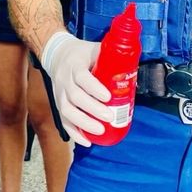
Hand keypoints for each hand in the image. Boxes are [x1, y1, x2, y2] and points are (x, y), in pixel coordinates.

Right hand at [41, 31, 112, 146]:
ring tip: (100, 131)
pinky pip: (63, 121)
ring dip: (83, 123)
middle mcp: (64, 80)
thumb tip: (134, 75)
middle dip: (92, 109)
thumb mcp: (95, 50)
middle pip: (75, 97)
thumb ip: (112, 60)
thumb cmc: (83, 54)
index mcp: (74, 65)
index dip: (94, 88)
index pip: (82, 77)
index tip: (108, 97)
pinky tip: (87, 142)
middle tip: (109, 117)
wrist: (57, 54)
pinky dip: (74, 133)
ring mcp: (59, 93)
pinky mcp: (58, 104)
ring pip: (67, 111)